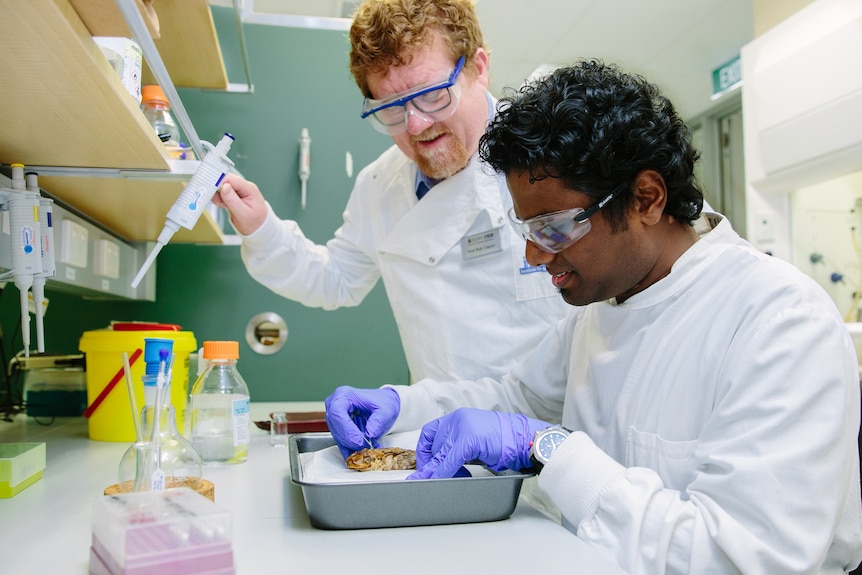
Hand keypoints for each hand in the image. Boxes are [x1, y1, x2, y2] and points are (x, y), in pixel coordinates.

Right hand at [213, 173, 267, 234]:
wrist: (259, 227)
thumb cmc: (255, 222)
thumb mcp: (244, 214)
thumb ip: (233, 200)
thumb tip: (224, 186)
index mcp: (249, 189)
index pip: (230, 179)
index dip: (219, 183)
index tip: (213, 193)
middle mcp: (243, 187)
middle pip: (224, 180)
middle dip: (217, 190)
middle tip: (219, 202)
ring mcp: (238, 190)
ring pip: (221, 186)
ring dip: (218, 195)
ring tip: (223, 206)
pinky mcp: (233, 194)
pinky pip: (222, 192)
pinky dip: (219, 198)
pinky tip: (223, 205)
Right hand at [324, 387, 400, 460]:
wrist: (384, 405)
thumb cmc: (382, 402)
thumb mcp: (385, 410)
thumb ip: (378, 421)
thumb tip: (369, 433)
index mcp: (343, 395)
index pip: (338, 413)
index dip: (347, 429)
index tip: (359, 440)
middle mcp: (335, 405)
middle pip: (335, 426)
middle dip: (350, 440)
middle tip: (364, 447)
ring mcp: (335, 418)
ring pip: (337, 436)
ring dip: (351, 446)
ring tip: (366, 450)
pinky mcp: (338, 429)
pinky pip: (341, 442)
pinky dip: (350, 450)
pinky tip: (358, 455)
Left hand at [407, 408, 550, 479]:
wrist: (524, 438)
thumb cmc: (504, 442)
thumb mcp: (474, 444)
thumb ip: (456, 450)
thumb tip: (438, 466)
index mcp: (458, 417)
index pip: (430, 432)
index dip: (424, 451)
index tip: (424, 465)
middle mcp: (458, 419)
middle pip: (433, 444)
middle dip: (429, 463)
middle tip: (428, 478)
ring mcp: (464, 428)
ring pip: (439, 452)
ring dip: (433, 470)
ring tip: (433, 481)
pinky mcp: (470, 439)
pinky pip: (450, 459)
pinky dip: (443, 472)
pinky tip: (440, 480)